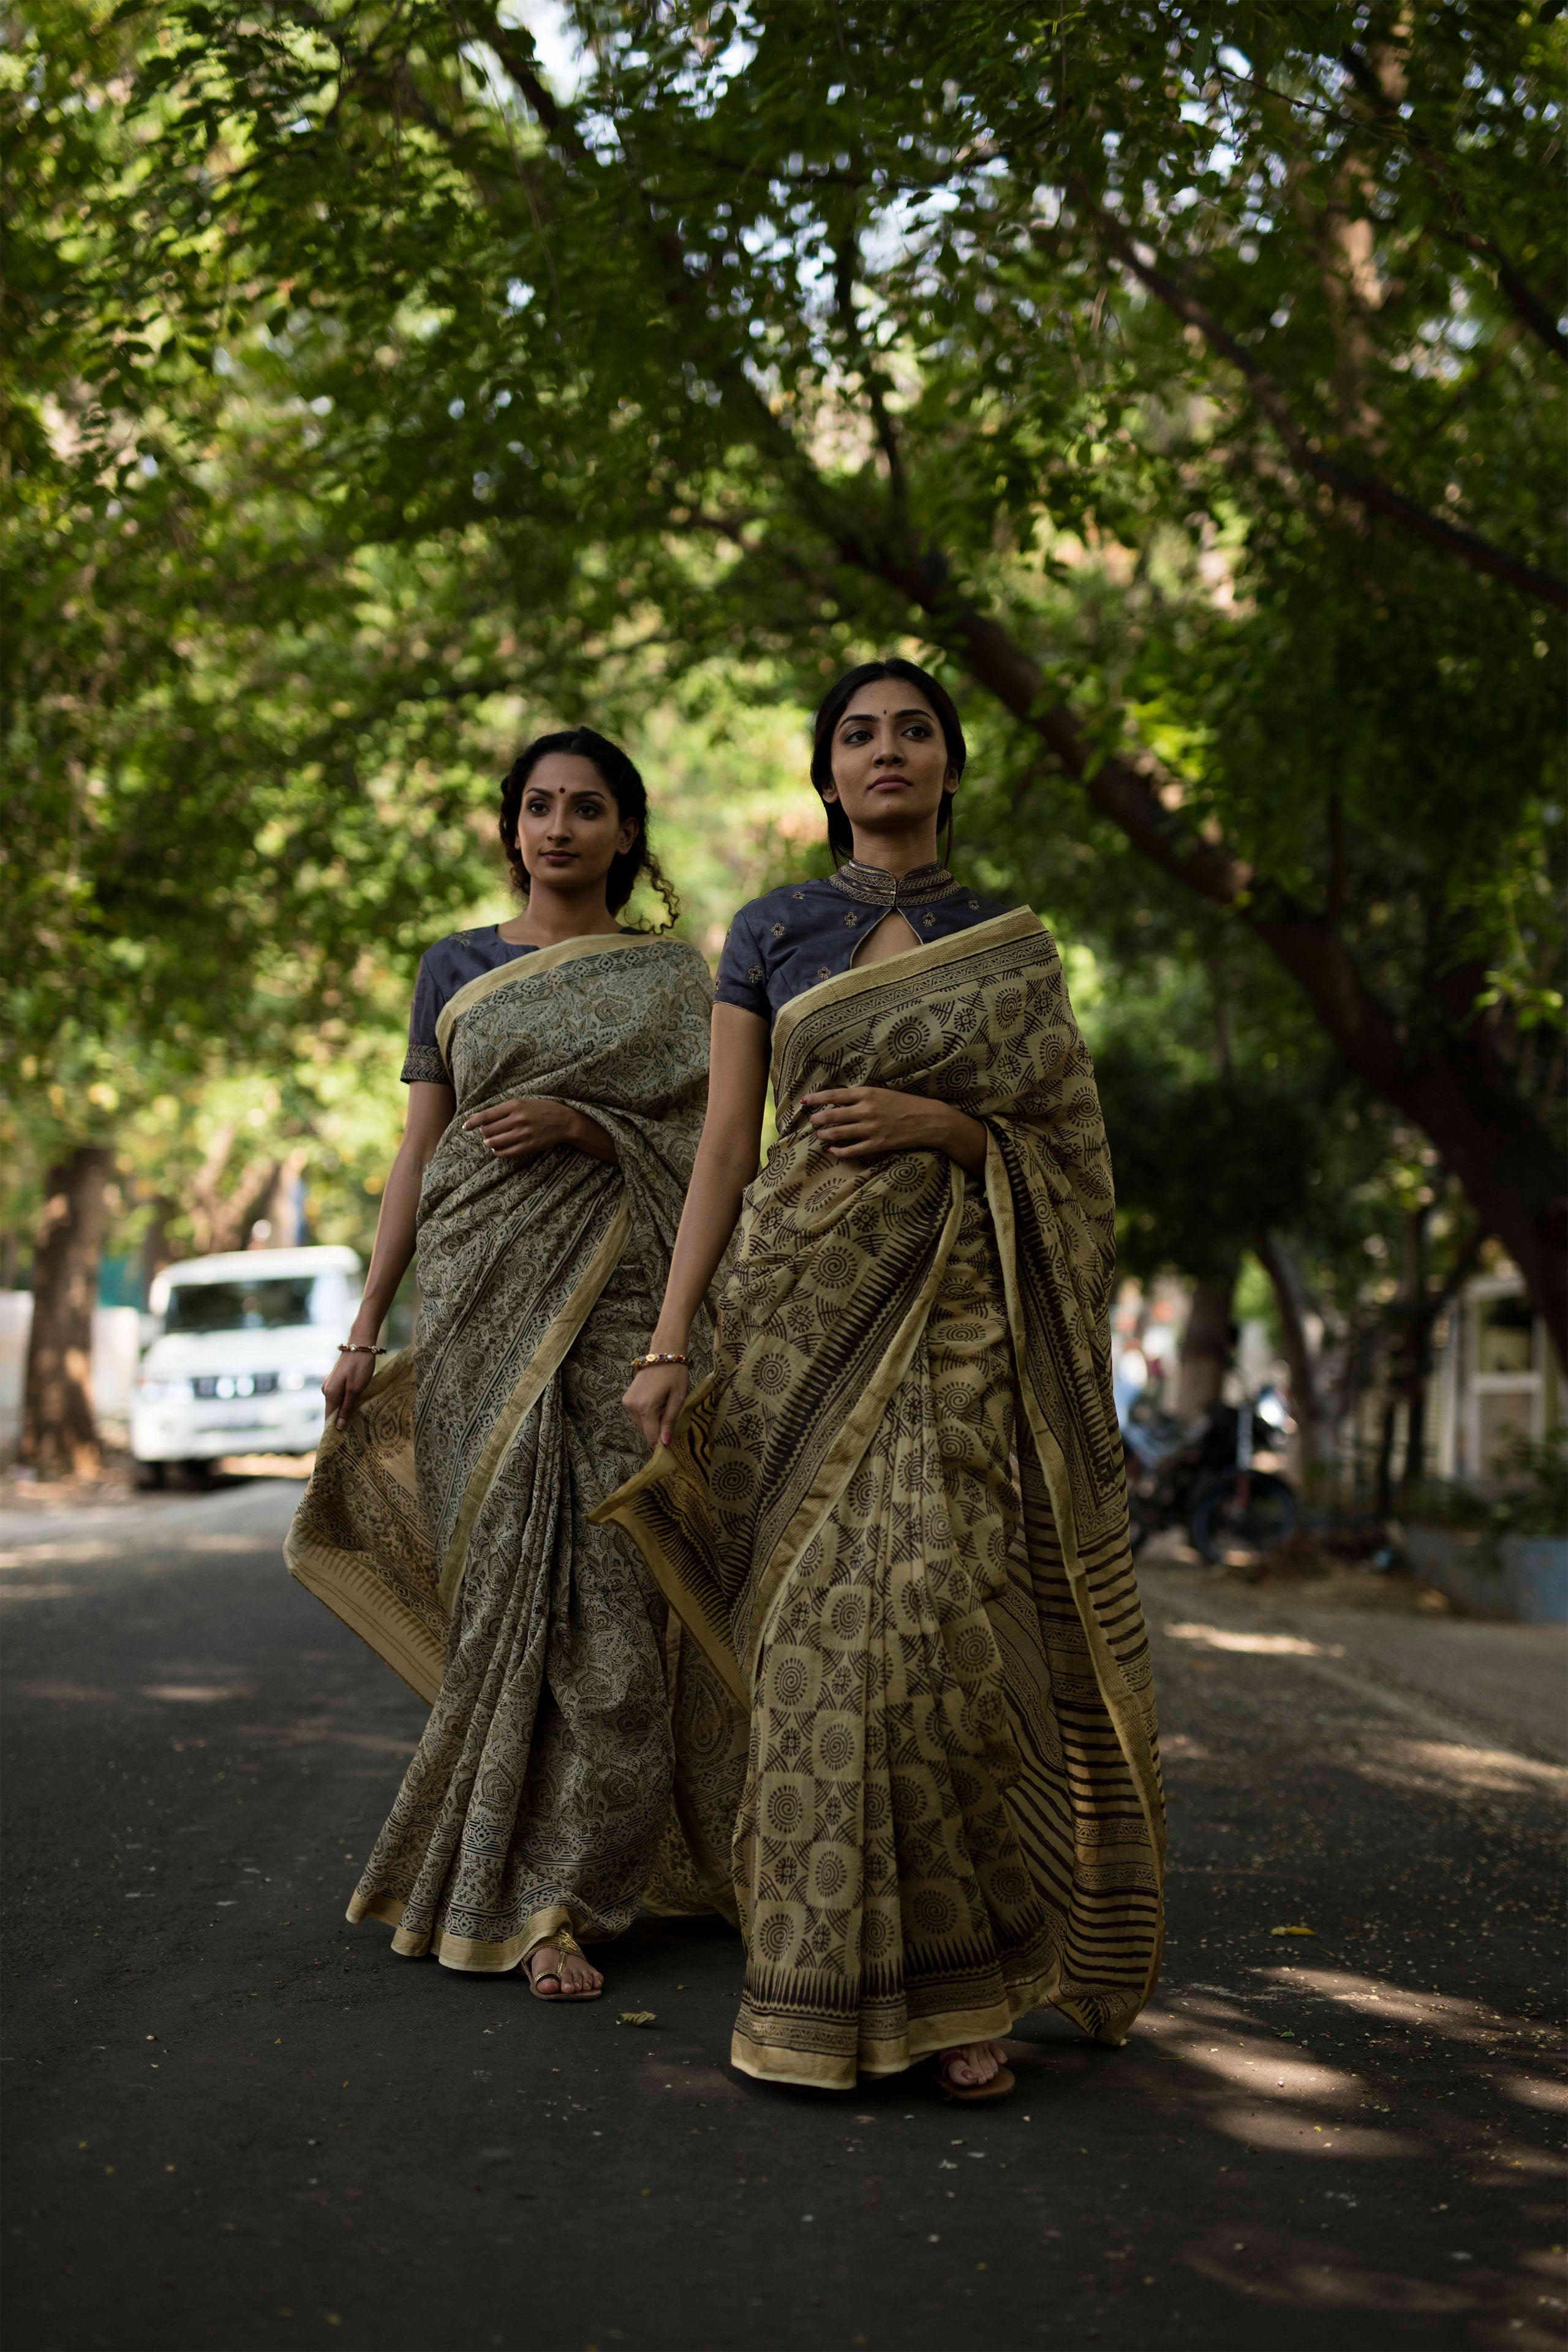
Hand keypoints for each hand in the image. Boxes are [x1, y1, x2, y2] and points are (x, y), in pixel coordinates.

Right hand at [322, 1347, 378, 1432]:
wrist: (361, 1344)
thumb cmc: (360, 1366)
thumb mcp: (356, 1389)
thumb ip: (347, 1408)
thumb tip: (338, 1426)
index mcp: (330, 1394)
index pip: (328, 1418)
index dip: (333, 1431)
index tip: (339, 1444)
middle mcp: (326, 1390)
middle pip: (331, 1412)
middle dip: (339, 1423)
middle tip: (351, 1437)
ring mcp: (330, 1385)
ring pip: (336, 1405)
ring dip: (343, 1413)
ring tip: (354, 1425)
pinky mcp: (336, 1381)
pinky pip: (339, 1397)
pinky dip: (345, 1404)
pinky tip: (354, 1408)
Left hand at [463, 1097, 578, 1161]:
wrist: (564, 1121)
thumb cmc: (541, 1109)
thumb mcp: (523, 1103)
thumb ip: (502, 1110)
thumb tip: (479, 1119)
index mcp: (515, 1105)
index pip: (486, 1115)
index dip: (473, 1122)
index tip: (465, 1127)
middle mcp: (518, 1119)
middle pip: (488, 1130)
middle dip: (484, 1133)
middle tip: (486, 1133)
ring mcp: (523, 1134)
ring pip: (495, 1142)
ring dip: (489, 1143)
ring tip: (491, 1141)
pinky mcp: (529, 1146)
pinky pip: (506, 1152)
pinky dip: (498, 1152)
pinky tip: (498, 1149)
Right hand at [622, 1359, 689, 1449]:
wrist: (663, 1352)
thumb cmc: (675, 1373)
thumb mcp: (677, 1398)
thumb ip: (669, 1421)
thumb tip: (665, 1443)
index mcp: (646, 1407)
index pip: (651, 1437)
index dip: (662, 1443)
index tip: (671, 1443)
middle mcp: (632, 1407)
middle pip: (646, 1431)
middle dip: (658, 1430)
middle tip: (670, 1414)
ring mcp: (627, 1402)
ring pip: (641, 1424)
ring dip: (653, 1422)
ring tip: (663, 1404)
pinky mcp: (626, 1399)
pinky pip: (637, 1415)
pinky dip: (647, 1415)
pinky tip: (656, 1402)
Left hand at [802, 1085, 982, 1167]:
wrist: (929, 1119)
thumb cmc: (906, 1103)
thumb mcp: (883, 1093)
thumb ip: (862, 1097)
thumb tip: (840, 1102)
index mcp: (867, 1094)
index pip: (834, 1095)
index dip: (816, 1099)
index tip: (804, 1101)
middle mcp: (866, 1110)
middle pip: (832, 1115)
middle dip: (817, 1119)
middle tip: (812, 1122)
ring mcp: (871, 1128)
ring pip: (838, 1133)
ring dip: (825, 1135)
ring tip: (819, 1135)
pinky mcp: (877, 1144)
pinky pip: (852, 1150)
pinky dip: (839, 1151)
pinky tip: (833, 1151)